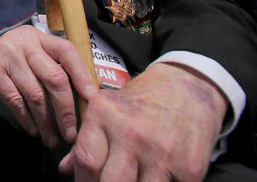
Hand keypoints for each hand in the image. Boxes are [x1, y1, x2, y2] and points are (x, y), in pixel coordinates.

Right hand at [0, 26, 97, 148]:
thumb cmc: (4, 67)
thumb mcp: (28, 60)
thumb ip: (51, 70)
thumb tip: (85, 96)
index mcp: (37, 37)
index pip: (67, 51)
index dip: (82, 75)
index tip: (91, 100)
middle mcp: (23, 41)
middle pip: (55, 78)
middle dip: (66, 110)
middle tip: (71, 133)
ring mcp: (5, 54)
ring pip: (35, 94)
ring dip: (46, 122)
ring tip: (51, 139)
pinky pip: (15, 100)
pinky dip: (27, 119)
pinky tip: (33, 131)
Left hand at [61, 63, 226, 180]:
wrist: (190, 85)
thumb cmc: (144, 98)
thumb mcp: (108, 107)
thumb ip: (87, 140)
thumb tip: (66, 170)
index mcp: (105, 114)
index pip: (86, 161)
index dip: (82, 181)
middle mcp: (132, 133)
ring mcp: (162, 153)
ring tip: (129, 180)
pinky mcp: (189, 169)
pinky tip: (152, 178)